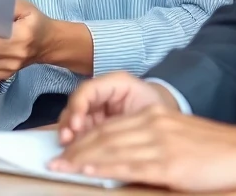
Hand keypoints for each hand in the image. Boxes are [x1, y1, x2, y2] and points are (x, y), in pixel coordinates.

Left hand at [50, 107, 235, 190]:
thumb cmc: (212, 150)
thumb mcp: (176, 138)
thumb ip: (148, 143)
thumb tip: (120, 159)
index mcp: (152, 117)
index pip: (108, 127)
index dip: (83, 139)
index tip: (64, 150)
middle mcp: (151, 125)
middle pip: (104, 136)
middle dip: (76, 149)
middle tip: (52, 160)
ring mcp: (159, 143)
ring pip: (111, 149)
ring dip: (83, 159)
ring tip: (61, 166)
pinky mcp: (169, 163)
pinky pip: (129, 164)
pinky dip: (105, 167)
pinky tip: (89, 170)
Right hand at [58, 71, 177, 143]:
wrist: (170, 116)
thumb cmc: (159, 109)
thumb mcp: (150, 110)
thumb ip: (132, 118)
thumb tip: (111, 135)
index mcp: (116, 83)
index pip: (88, 90)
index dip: (78, 106)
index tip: (75, 125)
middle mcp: (101, 93)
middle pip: (76, 105)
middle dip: (68, 123)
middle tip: (65, 140)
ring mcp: (97, 108)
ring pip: (75, 118)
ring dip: (68, 133)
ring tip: (66, 147)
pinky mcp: (96, 124)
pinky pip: (82, 132)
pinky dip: (77, 142)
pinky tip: (74, 152)